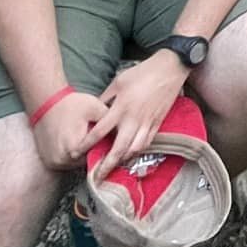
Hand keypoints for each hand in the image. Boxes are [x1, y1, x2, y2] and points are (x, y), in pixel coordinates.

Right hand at [31, 90, 108, 170]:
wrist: (45, 103)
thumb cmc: (70, 105)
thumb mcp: (95, 108)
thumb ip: (110, 122)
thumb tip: (124, 134)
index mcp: (74, 149)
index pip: (99, 157)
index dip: (107, 148)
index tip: (110, 141)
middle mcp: (62, 160)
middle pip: (88, 162)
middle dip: (95, 151)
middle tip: (99, 138)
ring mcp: (54, 163)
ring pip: (78, 164)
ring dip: (84, 154)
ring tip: (84, 137)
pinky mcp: (49, 162)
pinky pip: (67, 163)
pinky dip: (73, 154)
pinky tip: (75, 140)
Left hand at [86, 54, 191, 180]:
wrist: (169, 69)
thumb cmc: (142, 73)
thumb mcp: (118, 82)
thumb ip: (106, 99)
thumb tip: (96, 112)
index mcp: (121, 107)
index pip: (100, 130)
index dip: (87, 143)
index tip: (77, 152)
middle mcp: (133, 119)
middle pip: (118, 148)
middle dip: (107, 164)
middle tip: (98, 176)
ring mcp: (147, 122)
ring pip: (134, 149)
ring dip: (123, 161)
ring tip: (114, 167)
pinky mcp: (157, 123)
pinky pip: (146, 143)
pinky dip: (137, 152)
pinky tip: (130, 155)